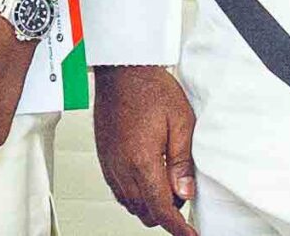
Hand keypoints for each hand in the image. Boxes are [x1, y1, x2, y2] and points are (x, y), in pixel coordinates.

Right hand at [92, 64, 197, 233]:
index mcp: (142, 160)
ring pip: (129, 203)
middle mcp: (121, 165)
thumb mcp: (181, 122)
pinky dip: (133, 192)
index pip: (161, 209)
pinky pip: (117, 188)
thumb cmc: (150, 88)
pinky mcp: (103, 155)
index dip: (178, 229)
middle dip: (166, 213)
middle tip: (182, 194)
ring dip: (148, 203)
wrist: (122, 69)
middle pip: (144, 211)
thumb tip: (185, 192)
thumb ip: (183, 162)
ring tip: (166, 183)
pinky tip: (146, 177)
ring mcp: (109, 161)